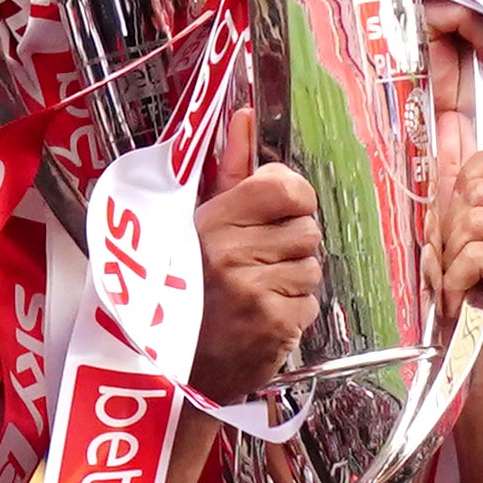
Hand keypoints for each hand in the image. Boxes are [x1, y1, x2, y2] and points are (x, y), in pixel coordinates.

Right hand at [191, 161, 325, 400]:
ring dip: (291, 281)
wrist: (169, 367)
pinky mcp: (276, 326)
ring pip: (312, 268)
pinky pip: (310, 305)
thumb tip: (245, 116)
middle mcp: (234, 254)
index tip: (279, 210)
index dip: (292, 198)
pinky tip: (260, 317)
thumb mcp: (193, 222)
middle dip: (290, 245)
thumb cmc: (179, 290)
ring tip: (254, 292)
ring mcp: (257, 292)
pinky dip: (292, 313)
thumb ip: (227, 169)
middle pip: (307, 230)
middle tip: (259, 261)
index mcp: (212, 221)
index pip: (285, 187)